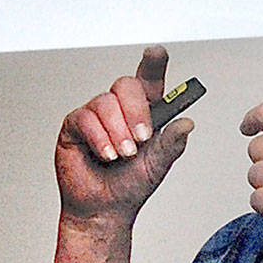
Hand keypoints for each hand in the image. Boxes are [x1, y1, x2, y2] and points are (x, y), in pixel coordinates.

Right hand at [55, 46, 192, 222]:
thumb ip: (172, 143)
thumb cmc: (130, 185)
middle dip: (136, 111)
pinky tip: (107, 155)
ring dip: (118, 131)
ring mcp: (95, 115)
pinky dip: (100, 137)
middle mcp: (118, 108)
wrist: (104, 210)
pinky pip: (85, 118)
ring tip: (123, 155)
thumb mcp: (158, 165)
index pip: (148, 80)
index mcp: (142, 112)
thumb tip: (187, 123)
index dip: (153, 64)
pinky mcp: (75, 126)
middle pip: (126, 85)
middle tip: (142, 138)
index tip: (157, 53)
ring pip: (105, 102)